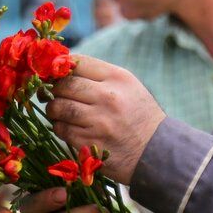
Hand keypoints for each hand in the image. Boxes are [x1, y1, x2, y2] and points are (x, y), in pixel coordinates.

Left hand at [46, 56, 165, 183]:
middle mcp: (108, 97)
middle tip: (55, 95)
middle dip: (54, 90)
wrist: (158, 150)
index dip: (61, 68)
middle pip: (64, 85)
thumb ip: (99, 77)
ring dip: (54, 110)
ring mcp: (99, 121)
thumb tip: (62, 69)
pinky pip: (62, 130)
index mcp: (117, 78)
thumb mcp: (128, 86)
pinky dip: (60, 127)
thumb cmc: (138, 114)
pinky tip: (68, 127)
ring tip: (59, 111)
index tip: (57, 75)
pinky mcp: (91, 143)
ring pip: (59, 107)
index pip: (78, 62)